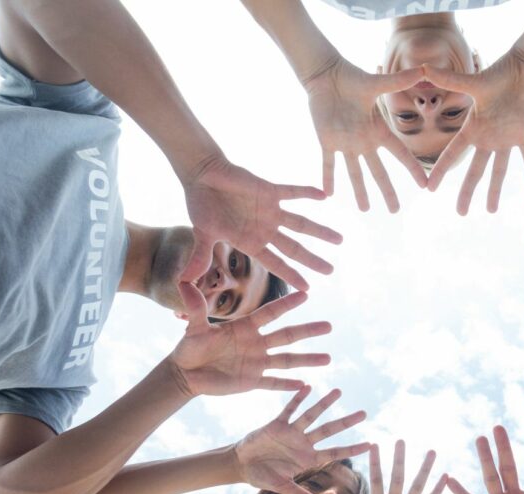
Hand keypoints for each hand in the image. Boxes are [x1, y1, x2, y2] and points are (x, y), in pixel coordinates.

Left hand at [168, 285, 329, 396]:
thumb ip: (195, 308)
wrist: (185, 374)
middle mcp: (256, 344)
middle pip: (287, 336)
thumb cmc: (189, 348)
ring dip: (307, 359)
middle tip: (328, 326)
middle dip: (308, 331)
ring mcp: (256, 363)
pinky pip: (273, 383)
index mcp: (245, 328)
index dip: (287, 304)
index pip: (270, 314)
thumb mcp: (193, 328)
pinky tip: (305, 385)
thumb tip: (184, 283)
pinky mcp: (251, 381)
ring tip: (328, 358)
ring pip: (286, 360)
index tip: (306, 294)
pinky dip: (288, 385)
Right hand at [181, 156, 337, 291]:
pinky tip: (325, 196)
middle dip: (313, 259)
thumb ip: (200, 257)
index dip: (292, 275)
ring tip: (339, 239)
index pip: (276, 263)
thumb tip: (184, 283)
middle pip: (294, 248)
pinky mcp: (270, 190)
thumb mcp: (202, 234)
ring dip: (320, 231)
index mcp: (251, 242)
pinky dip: (307, 193)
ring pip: (300, 223)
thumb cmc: (201, 204)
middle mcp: (265, 228)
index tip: (309, 288)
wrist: (202, 175)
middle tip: (331, 271)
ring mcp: (270, 210)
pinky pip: (293, 192)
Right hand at [235, 386, 369, 493]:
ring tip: (339, 391)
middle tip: (364, 413)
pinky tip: (308, 387)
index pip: (335, 453)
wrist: (241, 465)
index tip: (370, 444)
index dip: (352, 448)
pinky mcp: (277, 424)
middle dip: (346, 422)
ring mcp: (291, 432)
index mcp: (307, 459)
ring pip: (311, 415)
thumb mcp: (283, 487)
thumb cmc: (263, 476)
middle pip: (328, 431)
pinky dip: (298, 399)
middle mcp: (303, 443)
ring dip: (324, 404)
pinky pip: (289, 409)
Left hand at [304, 57, 428, 211]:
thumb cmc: (352, 77)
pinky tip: (329, 194)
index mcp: (378, 130)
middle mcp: (364, 141)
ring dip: (359, 191)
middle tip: (395, 211)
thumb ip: (398, 81)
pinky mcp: (327, 141)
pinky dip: (328, 178)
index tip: (424, 185)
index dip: (412, 169)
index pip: (400, 154)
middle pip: (378, 171)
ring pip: (355, 173)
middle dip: (387, 191)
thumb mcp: (377, 83)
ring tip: (365, 210)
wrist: (326, 76)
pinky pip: (328, 164)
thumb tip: (424, 69)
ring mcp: (346, 143)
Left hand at [318, 441, 446, 493]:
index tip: (374, 444)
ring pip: (417, 484)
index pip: (377, 478)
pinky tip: (445, 476)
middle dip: (399, 459)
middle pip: (397, 476)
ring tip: (431, 452)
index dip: (376, 462)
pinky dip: (437, 490)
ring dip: (424, 469)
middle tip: (401, 440)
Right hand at [423, 49, 523, 213]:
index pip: (452, 154)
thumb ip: (449, 79)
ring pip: (499, 170)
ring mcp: (506, 138)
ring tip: (491, 211)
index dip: (442, 171)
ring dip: (495, 190)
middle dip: (468, 192)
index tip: (430, 188)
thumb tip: (423, 68)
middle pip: (475, 170)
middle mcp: (487, 137)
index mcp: (472, 128)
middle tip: (461, 213)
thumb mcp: (473, 82)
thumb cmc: (499, 72)